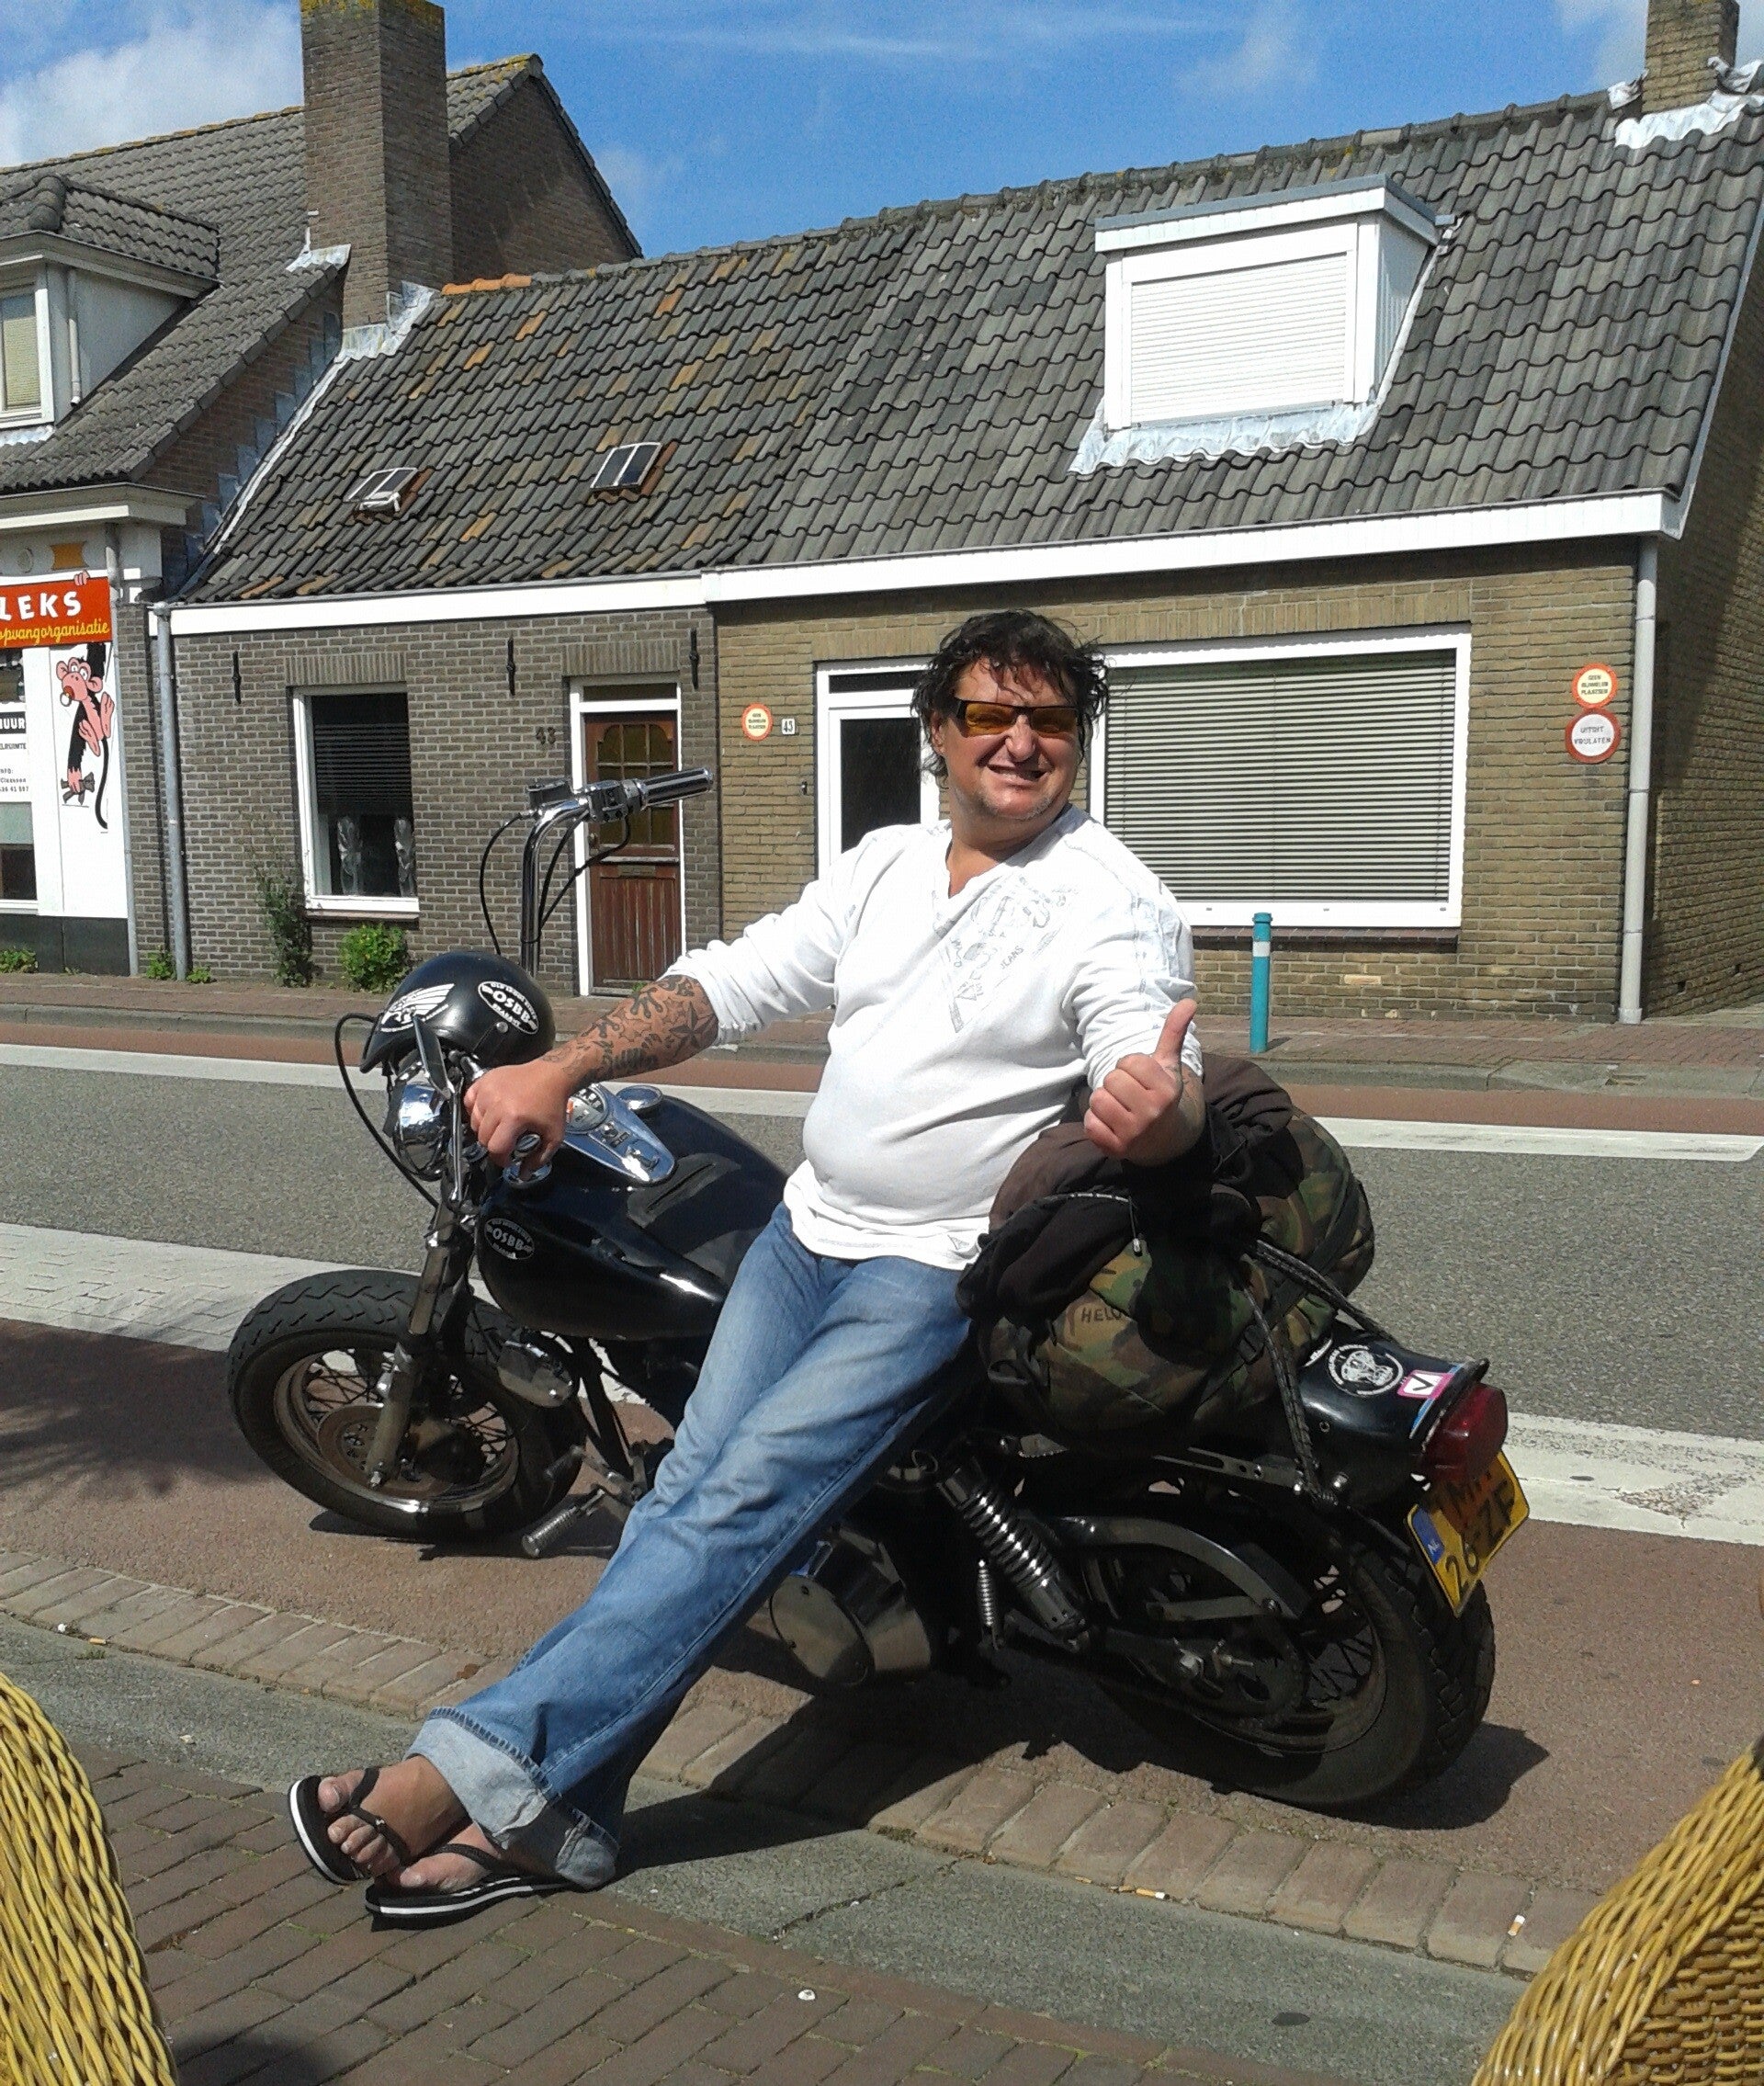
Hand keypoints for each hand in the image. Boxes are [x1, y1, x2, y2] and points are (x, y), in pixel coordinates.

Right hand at [464, 1057, 573, 1168]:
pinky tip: (488, 1112)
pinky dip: (475, 1109)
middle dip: (493, 1144)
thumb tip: (523, 1174)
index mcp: (514, 1117)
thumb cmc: (552, 1104)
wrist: (551, 1075)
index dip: (501, 1158)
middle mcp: (497, 1103)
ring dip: (484, 1128)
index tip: (508, 1157)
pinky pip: (469, 1101)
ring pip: (474, 1121)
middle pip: (482, 1137)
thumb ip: (539, 1159)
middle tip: (505, 1141)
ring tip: (499, 1126)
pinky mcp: (484, 1080)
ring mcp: (488, 1090)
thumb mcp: (554, 1135)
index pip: (494, 1147)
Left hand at [1084, 1000, 1200, 1165]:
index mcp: (1166, 1090)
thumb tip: (1189, 1001)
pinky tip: (1112, 1123)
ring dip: (1103, 1101)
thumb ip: (1174, 1033)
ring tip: (1120, 1108)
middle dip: (1116, 1083)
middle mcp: (1152, 1113)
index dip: (1130, 1066)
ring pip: (1097, 1099)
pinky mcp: (1116, 1149)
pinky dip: (1095, 1121)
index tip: (1141, 1079)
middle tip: (1129, 1094)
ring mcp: (1134, 1133)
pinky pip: (1089, 1123)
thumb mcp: (1169, 1065)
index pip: (1128, 1061)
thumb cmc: (1162, 1094)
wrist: (1166, 1139)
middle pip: (1110, 1079)